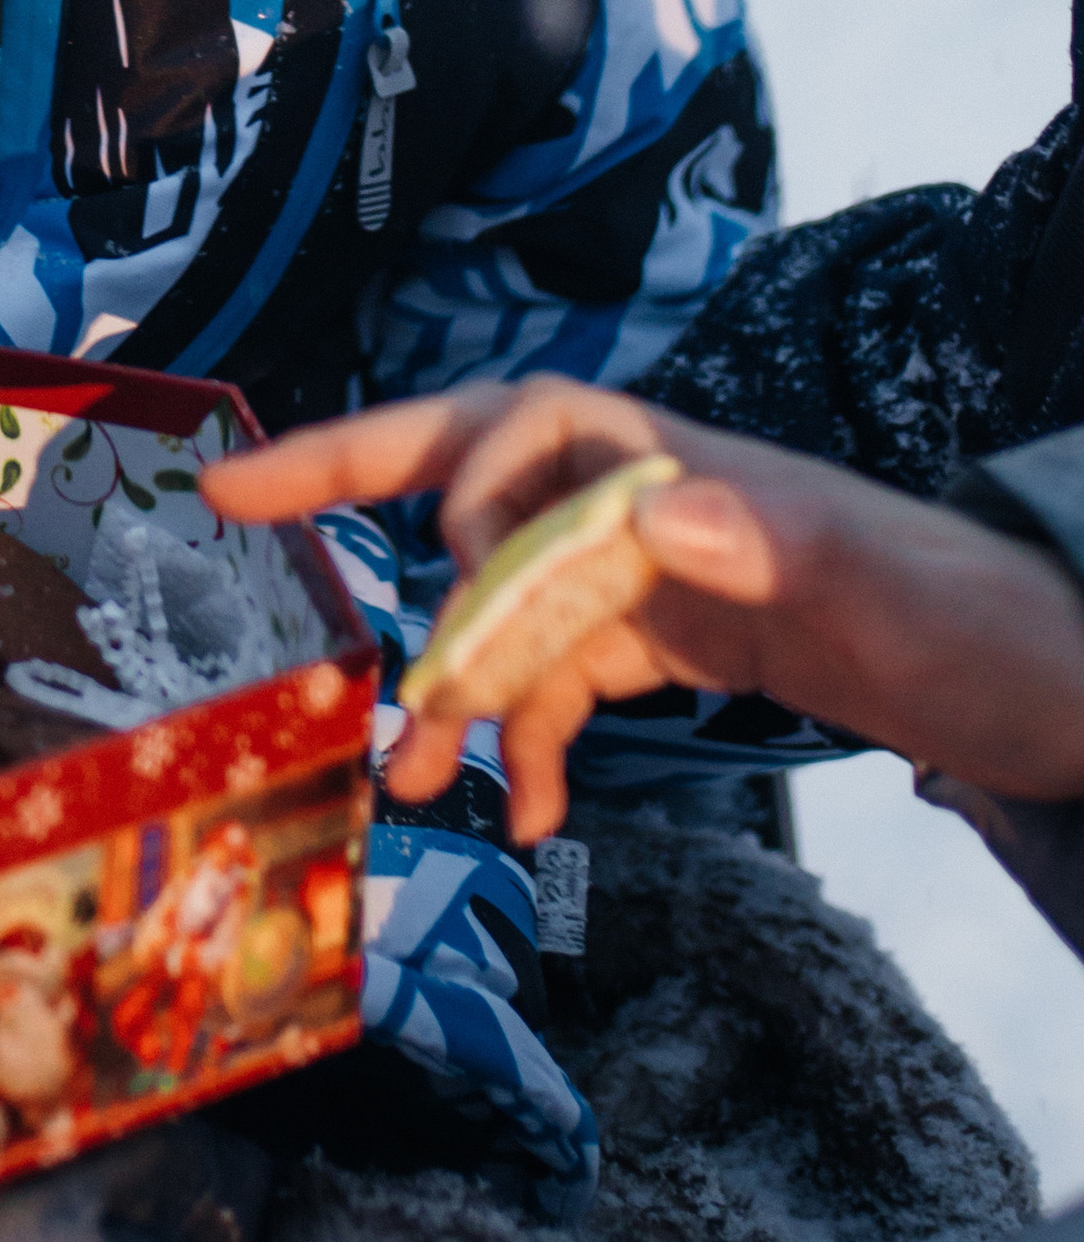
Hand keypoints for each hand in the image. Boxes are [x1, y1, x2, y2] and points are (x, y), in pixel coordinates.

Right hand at [204, 379, 1083, 842]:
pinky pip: (561, 670)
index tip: (351, 533)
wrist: (1061, 690)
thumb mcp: (891, 595)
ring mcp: (658, 568)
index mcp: (685, 467)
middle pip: (475, 477)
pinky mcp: (677, 634)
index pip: (520, 431)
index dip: (423, 468)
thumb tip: (642, 509)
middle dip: (357, 493)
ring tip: (415, 775)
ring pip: (507, 600)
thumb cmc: (992, 630)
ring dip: (452, 680)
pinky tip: (523, 810)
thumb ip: (773, 543)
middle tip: (240, 507)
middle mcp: (651, 500)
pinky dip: (527, 735)